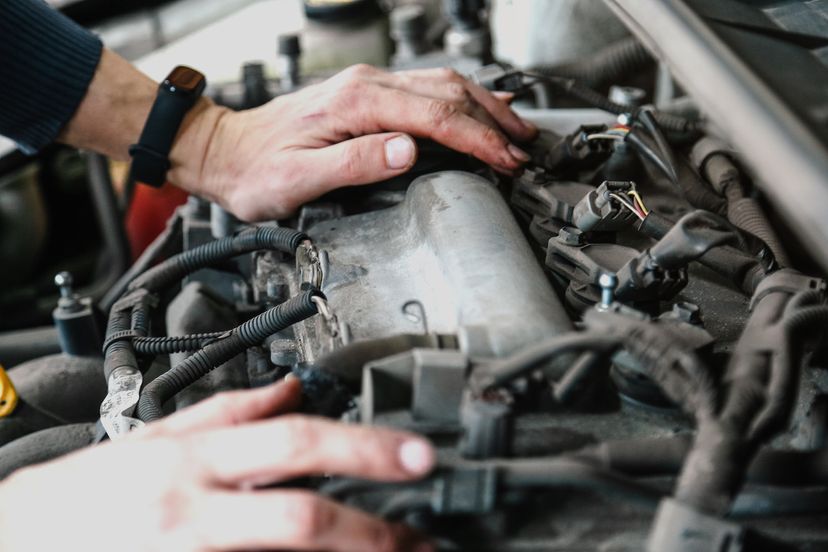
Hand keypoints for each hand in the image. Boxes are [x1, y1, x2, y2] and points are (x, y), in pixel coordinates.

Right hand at [0, 378, 436, 551]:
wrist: (12, 543)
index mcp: (193, 458)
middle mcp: (193, 510)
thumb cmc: (82, 494)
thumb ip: (228, 410)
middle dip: (373, 530)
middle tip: (424, 538)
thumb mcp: (155, 437)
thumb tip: (289, 388)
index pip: (291, 441)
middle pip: (298, 515)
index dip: (360, 448)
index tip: (414, 455)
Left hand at [180, 64, 536, 219]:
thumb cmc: (256, 172)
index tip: (506, 161)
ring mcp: (368, 87)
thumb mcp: (299, 180)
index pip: (436, 116)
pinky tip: (477, 110)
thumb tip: (408, 151)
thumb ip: (356, 164)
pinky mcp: (367, 97)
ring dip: (483, 108)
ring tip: (515, 132)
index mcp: (356, 103)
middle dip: (492, 122)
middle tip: (523, 150)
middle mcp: (366, 85)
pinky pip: (426, 91)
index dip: (478, 140)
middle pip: (449, 92)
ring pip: (442, 86)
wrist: (226, 152)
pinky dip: (461, 102)